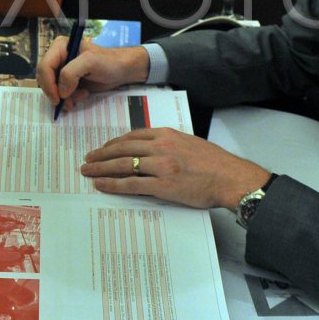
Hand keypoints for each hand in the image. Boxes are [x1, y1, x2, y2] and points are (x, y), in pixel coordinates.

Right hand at [36, 37, 148, 110]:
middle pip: (45, 79)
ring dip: (64, 98)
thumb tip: (61, 91)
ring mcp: (63, 71)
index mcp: (60, 47)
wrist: (121, 70)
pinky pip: (61, 94)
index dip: (48, 84)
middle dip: (55, 93)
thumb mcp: (90, 62)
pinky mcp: (69, 82)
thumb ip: (71, 73)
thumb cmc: (108, 62)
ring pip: (52, 89)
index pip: (44, 66)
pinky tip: (82, 95)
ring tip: (79, 97)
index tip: (57, 98)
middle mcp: (58, 58)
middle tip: (66, 103)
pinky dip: (69, 99)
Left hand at [80, 127, 270, 209]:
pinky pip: (130, 184)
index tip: (103, 147)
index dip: (113, 142)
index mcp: (166, 135)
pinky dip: (112, 184)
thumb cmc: (214, 163)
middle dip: (101, 154)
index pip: (132, 136)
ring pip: (122, 164)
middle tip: (88, 158)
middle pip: (122, 148)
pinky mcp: (162, 185)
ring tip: (88, 171)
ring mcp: (160, 166)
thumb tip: (150, 150)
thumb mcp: (189, 143)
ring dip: (101, 168)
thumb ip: (168, 144)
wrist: (230, 178)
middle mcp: (160, 147)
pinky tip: (101, 184)